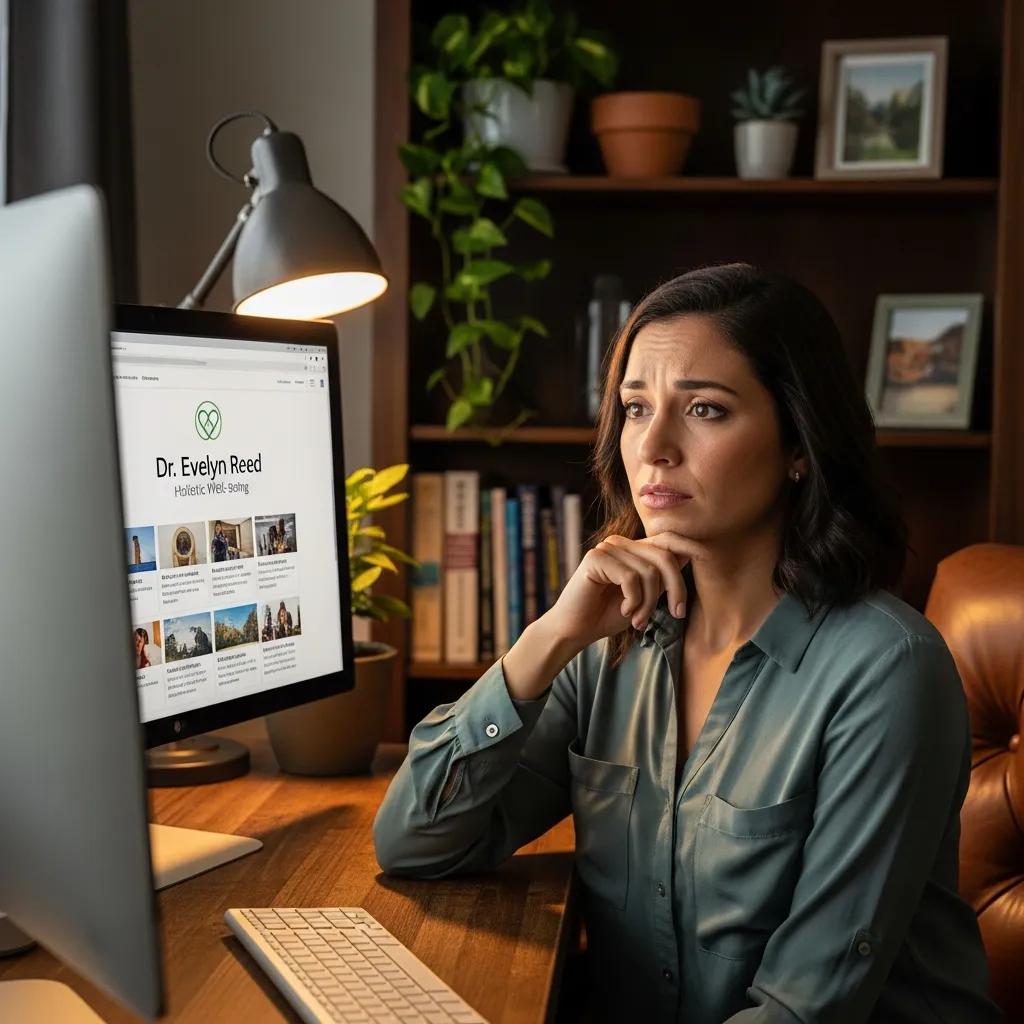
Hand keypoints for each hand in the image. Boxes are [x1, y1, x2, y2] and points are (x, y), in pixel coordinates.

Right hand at [543, 531, 700, 651]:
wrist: (575, 630)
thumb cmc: (608, 615)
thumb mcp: (644, 596)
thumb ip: (661, 578)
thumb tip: (691, 556)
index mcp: (632, 548)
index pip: (667, 539)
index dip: (689, 545)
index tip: (707, 557)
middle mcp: (620, 543)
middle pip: (664, 556)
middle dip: (675, 588)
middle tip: (675, 614)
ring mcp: (607, 548)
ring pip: (649, 571)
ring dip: (649, 603)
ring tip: (639, 620)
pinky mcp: (596, 558)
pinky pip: (630, 578)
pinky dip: (634, 601)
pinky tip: (625, 612)